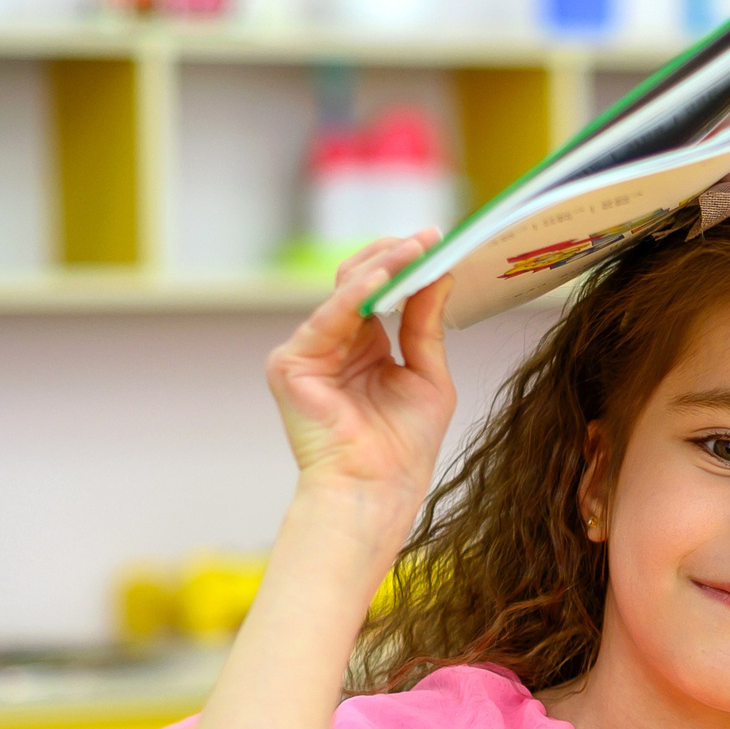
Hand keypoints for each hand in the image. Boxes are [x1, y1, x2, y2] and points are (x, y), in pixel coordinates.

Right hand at [264, 232, 456, 537]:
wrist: (376, 491)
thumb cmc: (402, 447)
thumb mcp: (427, 375)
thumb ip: (425, 325)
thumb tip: (439, 276)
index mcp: (362, 347)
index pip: (379, 292)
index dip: (407, 266)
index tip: (439, 243)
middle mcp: (331, 344)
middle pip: (357, 281)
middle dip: (395, 256)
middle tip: (430, 237)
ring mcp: (307, 352)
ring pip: (342, 290)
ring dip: (383, 266)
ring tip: (417, 247)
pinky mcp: (290, 365)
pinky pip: (326, 317)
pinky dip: (354, 293)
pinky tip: (384, 275)